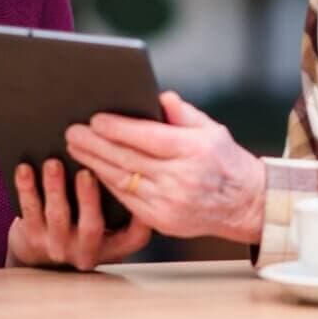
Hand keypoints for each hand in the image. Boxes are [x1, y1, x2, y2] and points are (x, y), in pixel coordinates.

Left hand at [7, 158, 150, 270]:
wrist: (40, 257)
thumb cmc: (83, 226)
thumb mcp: (110, 224)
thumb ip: (120, 201)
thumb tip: (127, 158)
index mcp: (113, 246)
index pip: (135, 237)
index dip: (141, 218)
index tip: (138, 189)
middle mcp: (87, 250)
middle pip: (92, 226)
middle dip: (89, 198)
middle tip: (86, 172)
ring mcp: (58, 246)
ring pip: (57, 216)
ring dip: (55, 188)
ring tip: (53, 164)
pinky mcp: (32, 239)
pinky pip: (29, 211)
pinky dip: (27, 188)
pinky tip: (25, 170)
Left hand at [65, 91, 266, 244]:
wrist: (244, 204)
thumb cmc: (224, 159)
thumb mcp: (211, 128)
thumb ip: (182, 113)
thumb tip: (158, 97)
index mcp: (194, 150)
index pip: (148, 137)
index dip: (118, 129)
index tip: (95, 119)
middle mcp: (181, 178)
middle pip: (128, 159)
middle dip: (95, 145)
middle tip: (72, 132)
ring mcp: (170, 203)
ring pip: (122, 181)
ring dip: (94, 164)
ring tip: (75, 148)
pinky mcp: (162, 221)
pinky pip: (127, 200)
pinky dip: (107, 184)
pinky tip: (93, 170)